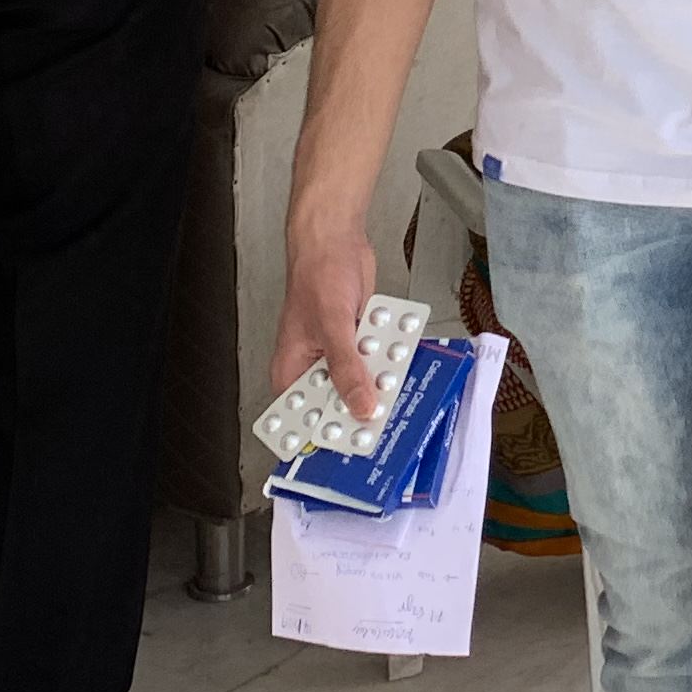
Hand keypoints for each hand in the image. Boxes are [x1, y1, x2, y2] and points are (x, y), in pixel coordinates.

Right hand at [270, 220, 383, 422]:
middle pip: (338, 402)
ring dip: (381, 379)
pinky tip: (400, 352)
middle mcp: (313, 367)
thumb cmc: (317, 276)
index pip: (305, 417)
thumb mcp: (333, 328)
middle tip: (389, 419)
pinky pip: (375, 359)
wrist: (336, 240)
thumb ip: (346, 370)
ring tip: (396, 377)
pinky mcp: (357, 340)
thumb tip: (360, 407)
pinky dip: (387, 356)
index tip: (354, 450)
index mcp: (292, 371)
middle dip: (363, 406)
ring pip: (362, 381)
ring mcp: (338, 354)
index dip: (328, 434)